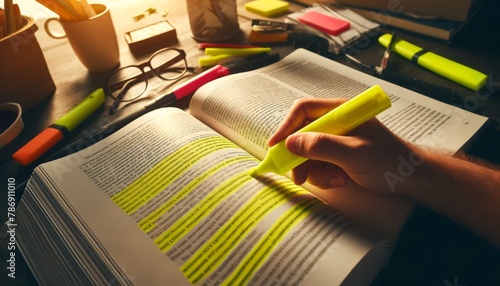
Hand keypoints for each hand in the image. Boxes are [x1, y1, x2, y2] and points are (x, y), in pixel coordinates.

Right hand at [268, 98, 419, 194]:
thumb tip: (290, 143)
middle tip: (299, 176)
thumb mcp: (353, 153)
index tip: (276, 146)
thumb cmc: (388, 160)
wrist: (410, 179)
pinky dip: (324, 176)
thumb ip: (321, 146)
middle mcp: (335, 124)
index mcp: (340, 112)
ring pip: (307, 154)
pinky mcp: (337, 157)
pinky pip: (318, 165)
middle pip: (302, 135)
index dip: (286, 126)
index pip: (304, 111)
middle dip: (300, 157)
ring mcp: (336, 141)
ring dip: (315, 171)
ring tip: (335, 179)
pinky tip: (341, 181)